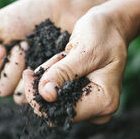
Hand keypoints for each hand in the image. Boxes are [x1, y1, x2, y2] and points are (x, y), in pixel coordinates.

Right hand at [0, 0, 90, 103]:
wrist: (61, 10)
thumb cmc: (27, 14)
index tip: (0, 47)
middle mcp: (6, 74)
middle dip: (6, 68)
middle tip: (19, 46)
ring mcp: (25, 80)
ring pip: (13, 94)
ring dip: (21, 70)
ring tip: (32, 48)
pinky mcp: (44, 83)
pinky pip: (32, 93)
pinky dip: (36, 76)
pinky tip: (45, 59)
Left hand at [23, 9, 127, 123]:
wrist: (111, 25)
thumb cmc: (103, 33)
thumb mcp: (84, 50)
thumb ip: (64, 72)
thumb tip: (46, 95)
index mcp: (104, 101)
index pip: (62, 113)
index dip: (39, 98)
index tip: (27, 74)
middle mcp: (98, 109)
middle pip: (55, 110)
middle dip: (44, 84)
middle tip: (51, 59)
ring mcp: (89, 104)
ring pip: (53, 100)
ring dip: (49, 76)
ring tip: (61, 55)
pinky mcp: (80, 96)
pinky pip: (56, 92)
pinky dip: (52, 75)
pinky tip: (61, 59)